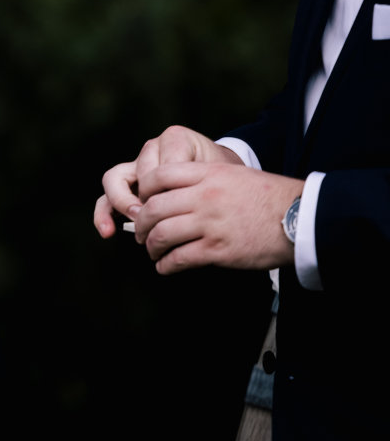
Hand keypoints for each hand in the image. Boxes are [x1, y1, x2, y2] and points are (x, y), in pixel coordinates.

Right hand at [93, 125, 241, 238]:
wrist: (223, 178)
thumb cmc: (225, 179)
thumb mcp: (225, 177)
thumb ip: (208, 186)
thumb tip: (192, 212)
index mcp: (176, 139)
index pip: (166, 164)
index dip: (171, 189)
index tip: (184, 206)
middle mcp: (152, 149)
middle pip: (138, 170)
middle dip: (144, 195)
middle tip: (152, 215)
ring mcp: (137, 166)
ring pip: (115, 180)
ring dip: (119, 204)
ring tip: (129, 224)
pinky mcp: (128, 185)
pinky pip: (108, 197)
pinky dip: (105, 214)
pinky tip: (108, 231)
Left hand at [132, 162, 300, 273]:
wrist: (301, 219)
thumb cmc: (270, 197)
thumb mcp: (234, 175)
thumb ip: (204, 179)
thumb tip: (174, 193)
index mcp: (207, 174)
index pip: (158, 176)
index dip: (143, 190)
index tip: (142, 203)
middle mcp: (204, 196)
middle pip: (153, 208)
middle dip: (141, 223)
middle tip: (140, 232)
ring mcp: (210, 224)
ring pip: (162, 234)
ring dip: (151, 246)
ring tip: (152, 251)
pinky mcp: (219, 250)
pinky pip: (180, 258)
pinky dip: (166, 265)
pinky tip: (165, 267)